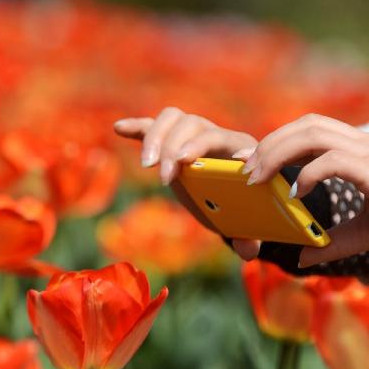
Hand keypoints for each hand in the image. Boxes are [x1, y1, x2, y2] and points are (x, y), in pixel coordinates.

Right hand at [114, 107, 260, 258]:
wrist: (236, 190)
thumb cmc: (242, 203)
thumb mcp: (246, 219)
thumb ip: (249, 236)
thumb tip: (246, 250)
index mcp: (236, 147)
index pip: (215, 136)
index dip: (199, 146)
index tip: (182, 162)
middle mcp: (212, 133)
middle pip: (190, 124)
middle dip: (172, 148)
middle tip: (163, 177)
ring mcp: (190, 134)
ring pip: (171, 119)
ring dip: (155, 138)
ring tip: (147, 165)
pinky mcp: (170, 140)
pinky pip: (151, 126)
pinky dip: (137, 127)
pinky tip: (119, 128)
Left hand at [243, 114, 368, 266]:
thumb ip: (336, 240)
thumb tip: (304, 255)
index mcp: (360, 152)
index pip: (310, 132)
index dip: (276, 142)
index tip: (249, 162)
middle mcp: (363, 145)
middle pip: (305, 124)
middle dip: (268, 143)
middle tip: (243, 170)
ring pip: (313, 133)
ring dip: (278, 153)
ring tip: (258, 178)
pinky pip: (334, 160)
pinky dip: (309, 172)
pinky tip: (297, 192)